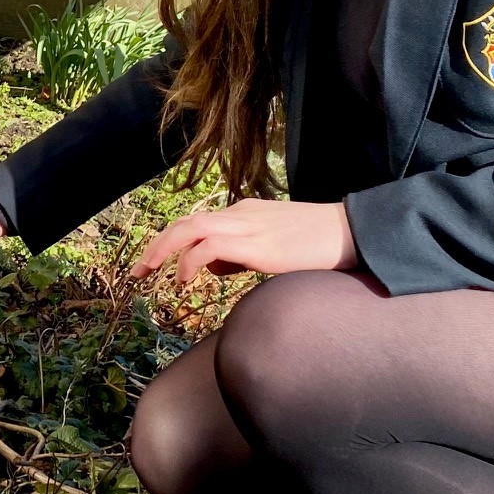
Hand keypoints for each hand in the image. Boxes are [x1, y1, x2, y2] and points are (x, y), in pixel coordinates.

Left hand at [128, 198, 357, 284]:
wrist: (356, 234)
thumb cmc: (321, 246)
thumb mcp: (274, 247)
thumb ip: (242, 254)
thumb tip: (213, 267)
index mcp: (247, 213)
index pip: (199, 223)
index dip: (171, 243)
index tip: (154, 265)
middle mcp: (243, 214)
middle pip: (186, 222)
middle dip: (156, 245)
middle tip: (137, 272)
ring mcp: (249, 226)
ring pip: (191, 228)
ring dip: (163, 251)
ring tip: (149, 275)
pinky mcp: (258, 244)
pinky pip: (210, 245)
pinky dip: (190, 261)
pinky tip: (184, 281)